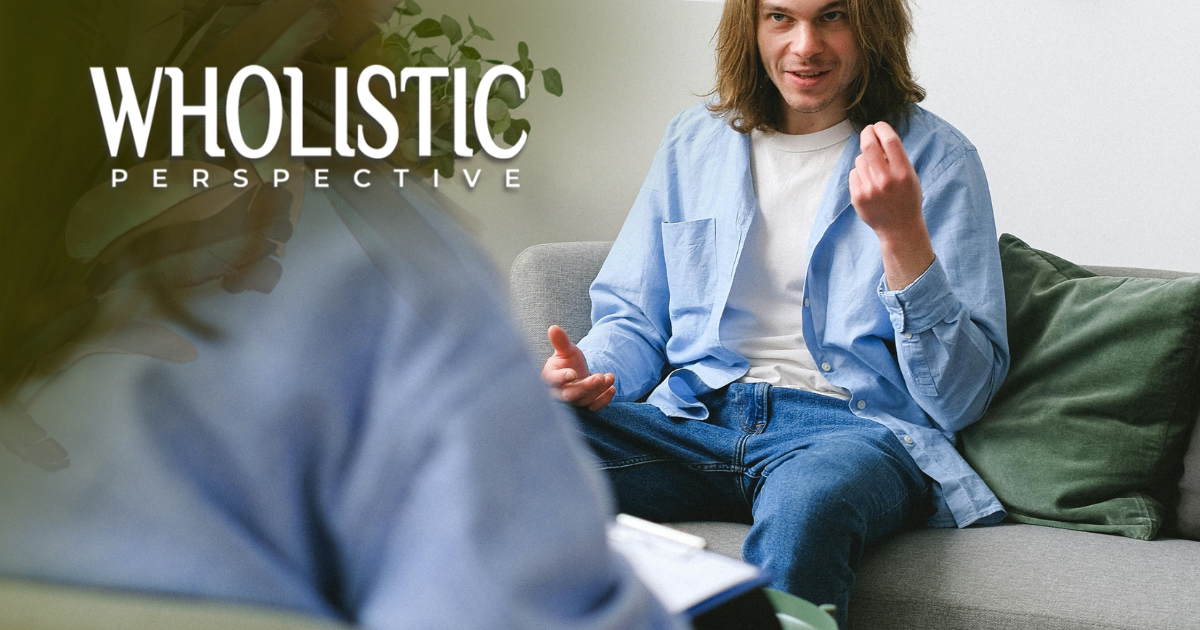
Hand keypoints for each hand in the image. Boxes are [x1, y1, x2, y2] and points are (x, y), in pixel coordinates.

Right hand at [541, 325, 615, 411]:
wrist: (577, 373)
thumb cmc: (567, 361)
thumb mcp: (566, 350)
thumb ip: (560, 341)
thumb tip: (553, 328)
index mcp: (550, 377)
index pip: (553, 380)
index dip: (562, 378)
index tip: (573, 373)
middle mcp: (559, 392)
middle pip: (570, 395)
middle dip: (586, 386)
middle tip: (599, 376)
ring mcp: (573, 401)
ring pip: (584, 400)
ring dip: (599, 390)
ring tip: (609, 376)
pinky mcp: (585, 405)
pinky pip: (594, 407)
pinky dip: (604, 400)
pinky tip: (612, 388)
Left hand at [849, 122, 934, 289]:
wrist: (899, 228)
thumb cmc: (906, 198)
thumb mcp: (910, 176)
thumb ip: (896, 158)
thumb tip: (878, 134)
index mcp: (903, 173)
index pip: (890, 141)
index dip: (882, 128)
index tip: (879, 125)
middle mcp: (886, 180)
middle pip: (869, 146)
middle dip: (867, 133)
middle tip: (868, 131)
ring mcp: (870, 190)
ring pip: (860, 160)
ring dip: (865, 159)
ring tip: (875, 172)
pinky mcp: (858, 197)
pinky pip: (854, 173)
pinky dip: (859, 174)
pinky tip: (869, 184)